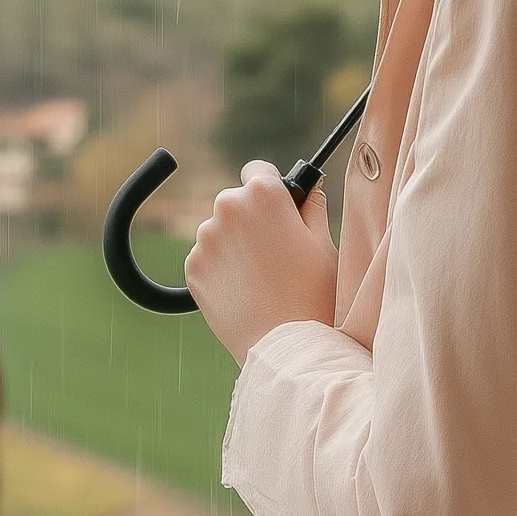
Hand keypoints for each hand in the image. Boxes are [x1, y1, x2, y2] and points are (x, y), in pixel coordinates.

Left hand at [185, 160, 337, 363]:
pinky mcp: (192, 268)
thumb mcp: (324, 243)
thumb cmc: (313, 293)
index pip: (258, 170)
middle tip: (276, 250)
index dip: (271, 188)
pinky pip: (207, 258)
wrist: (285, 345)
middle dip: (252, 218)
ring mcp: (205, 239)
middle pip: (237, 201)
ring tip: (261, 276)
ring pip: (220, 230)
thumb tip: (308, 186)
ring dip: (235, 243)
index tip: (277, 205)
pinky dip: (221, 267)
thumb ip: (312, 205)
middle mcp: (228, 208)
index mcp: (263, 193)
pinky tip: (244, 288)